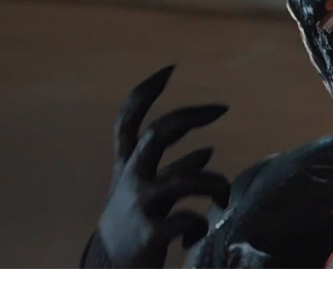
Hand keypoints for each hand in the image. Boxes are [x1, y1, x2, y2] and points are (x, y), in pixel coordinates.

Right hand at [97, 66, 229, 267]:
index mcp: (127, 165)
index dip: (146, 92)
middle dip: (190, 116)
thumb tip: (207, 151)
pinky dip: (200, 224)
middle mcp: (130, 178)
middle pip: (158, 133)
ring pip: (187, 179)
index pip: (128, 120)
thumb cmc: (134, 224)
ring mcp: (139, 203)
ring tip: (223, 197)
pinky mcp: (150, 232)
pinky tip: (197, 233)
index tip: (169, 69)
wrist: (109, 268)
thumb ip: (174, 170)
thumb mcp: (147, 193)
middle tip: (220, 107)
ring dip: (216, 184)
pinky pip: (189, 218)